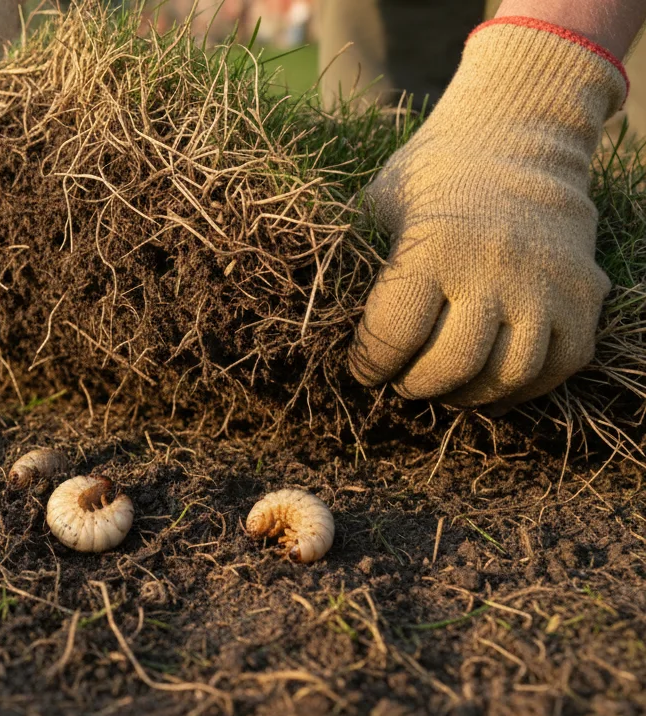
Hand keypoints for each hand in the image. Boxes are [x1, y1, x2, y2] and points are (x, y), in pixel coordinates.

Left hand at [349, 19, 623, 407]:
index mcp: (436, 246)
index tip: (362, 370)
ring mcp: (546, 285)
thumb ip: (355, 257)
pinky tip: (486, 386)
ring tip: (443, 387)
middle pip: (452, 364)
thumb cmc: (430, 179)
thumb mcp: (380, 203)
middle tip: (401, 383)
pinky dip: (518, 390)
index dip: (370, 364)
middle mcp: (494, 268)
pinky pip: (556, 367)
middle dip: (415, 386)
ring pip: (506, 375)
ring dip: (466, 396)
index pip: (394, 334)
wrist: (518, 141)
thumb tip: (308, 315)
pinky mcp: (583, 296)